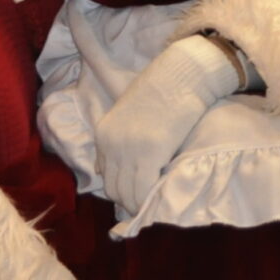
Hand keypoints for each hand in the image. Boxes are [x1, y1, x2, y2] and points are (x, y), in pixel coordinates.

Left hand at [95, 34, 243, 212]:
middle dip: (130, 201)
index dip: (121, 191)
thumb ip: (113, 143)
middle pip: (115, 189)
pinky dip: (151, 199)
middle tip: (148, 205)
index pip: (105, 177)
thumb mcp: (125, 116)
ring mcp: (129, 151)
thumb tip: (101, 170)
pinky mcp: (151, 154)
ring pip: (128, 194)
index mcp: (103, 136)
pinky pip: (145, 189)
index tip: (136, 196)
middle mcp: (111, 146)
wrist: (178, 75)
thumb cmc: (159, 92)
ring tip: (155, 204)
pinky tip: (161, 198)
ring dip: (140, 203)